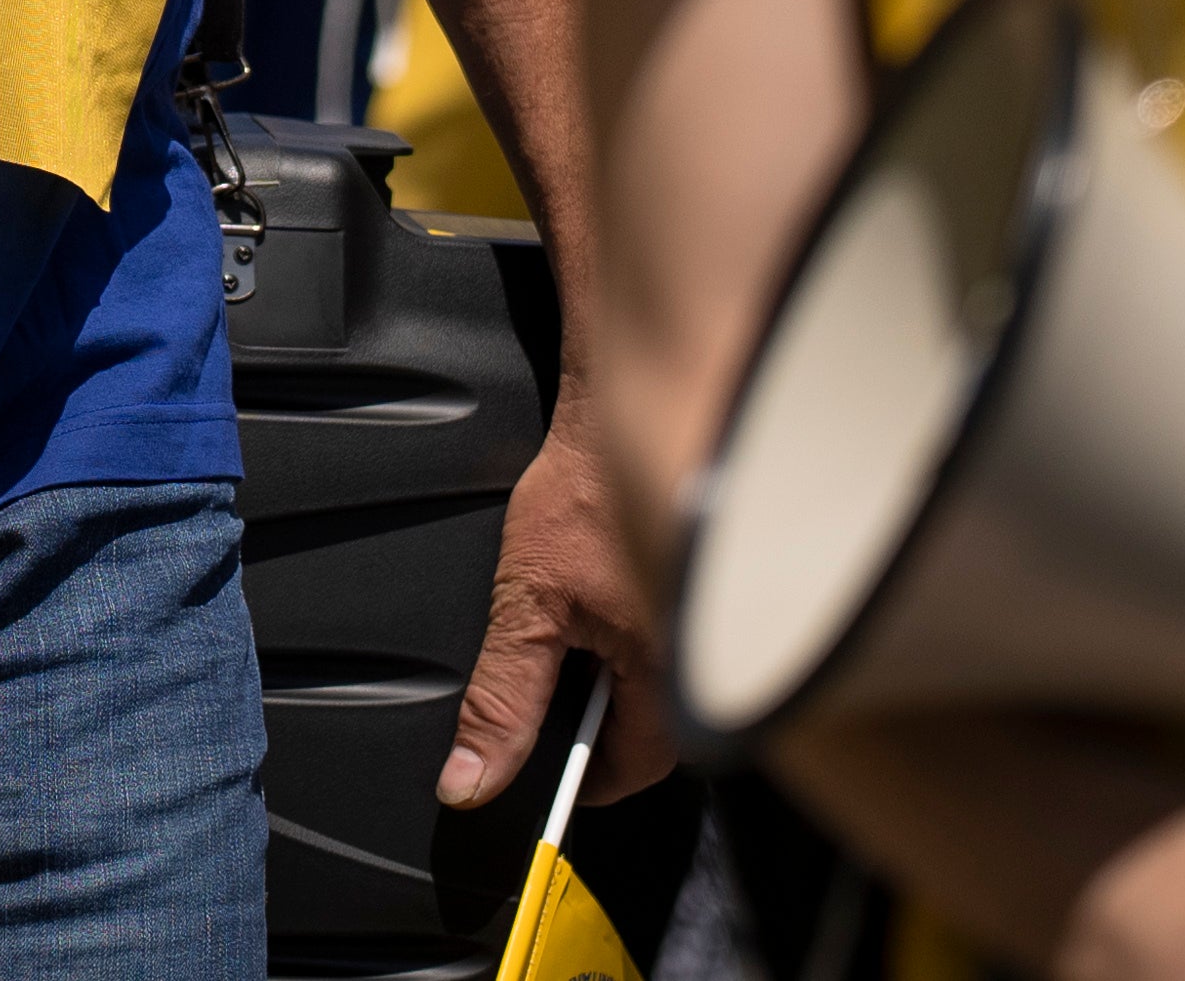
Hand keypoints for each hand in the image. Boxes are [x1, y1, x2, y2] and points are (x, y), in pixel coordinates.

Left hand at [445, 361, 674, 802]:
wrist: (625, 405)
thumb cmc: (585, 490)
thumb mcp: (527, 602)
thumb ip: (502, 700)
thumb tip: (471, 779)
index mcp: (671, 664)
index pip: (643, 764)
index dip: (591, 778)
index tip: (558, 777)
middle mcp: (707, 645)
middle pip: (660, 723)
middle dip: (608, 720)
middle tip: (563, 689)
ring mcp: (714, 610)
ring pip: (669, 678)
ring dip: (624, 674)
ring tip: (583, 633)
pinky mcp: (711, 580)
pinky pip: (680, 633)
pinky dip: (640, 634)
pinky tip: (610, 600)